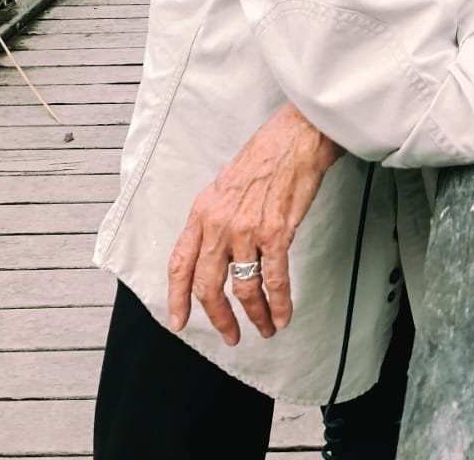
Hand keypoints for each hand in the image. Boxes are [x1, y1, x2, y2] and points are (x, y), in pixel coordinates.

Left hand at [167, 103, 342, 344]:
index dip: (177, 298)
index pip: (179, 263)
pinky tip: (283, 315)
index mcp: (202, 211)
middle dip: (219, 318)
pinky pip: (274, 279)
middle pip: (208, 286)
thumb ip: (216, 217)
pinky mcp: (276, 232)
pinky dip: (279, 303)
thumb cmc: (266, 153)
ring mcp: (247, 230)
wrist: (296, 137)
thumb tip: (216, 247)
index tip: (179, 321)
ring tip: (265, 328)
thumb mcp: (225, 183)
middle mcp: (219, 224)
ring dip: (255, 316)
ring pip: (243, 288)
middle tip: (230, 336)